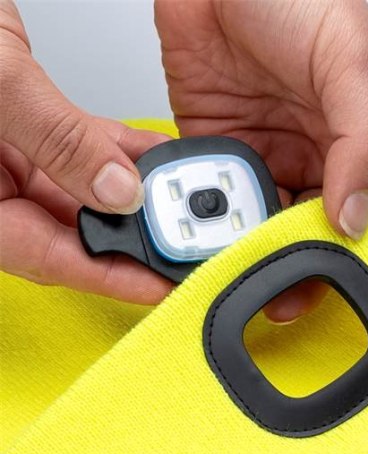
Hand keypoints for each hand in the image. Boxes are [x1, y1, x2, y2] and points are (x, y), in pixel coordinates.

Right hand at [0, 0, 172, 302]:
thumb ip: (60, 142)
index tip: (161, 286)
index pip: (53, 258)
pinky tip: (158, 159)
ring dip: (135, 198)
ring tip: (179, 204)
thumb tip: (117, 192)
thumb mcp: (0, 87)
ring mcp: (14, 163)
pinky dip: (122, 156)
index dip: (113, 278)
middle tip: (182, 246)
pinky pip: (86, 153)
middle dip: (133, 241)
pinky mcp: (32, 133)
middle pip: (75, 234)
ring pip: (87, 196)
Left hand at [155, 0, 367, 321]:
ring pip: (270, 226)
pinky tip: (215, 240)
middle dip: (298, 262)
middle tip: (281, 295)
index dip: (353, 250)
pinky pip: (226, 205)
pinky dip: (220, 226)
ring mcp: (274, 160)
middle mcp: (322, 156)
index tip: (329, 277)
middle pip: (317, 229)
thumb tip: (357, 217)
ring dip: (256, 250)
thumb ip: (365, 141)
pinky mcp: (229, 159)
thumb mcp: (350, 61)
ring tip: (244, 270)